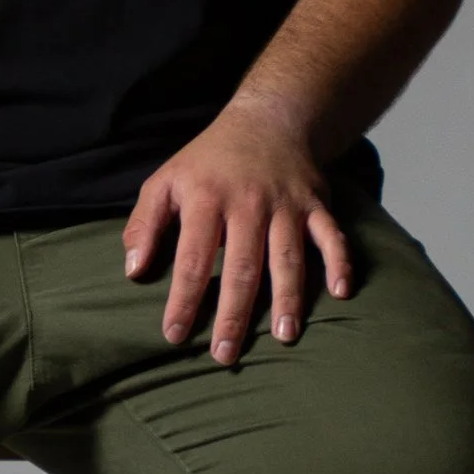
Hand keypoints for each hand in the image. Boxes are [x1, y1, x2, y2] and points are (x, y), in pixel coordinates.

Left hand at [124, 106, 353, 361]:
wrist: (267, 119)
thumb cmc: (209, 161)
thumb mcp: (165, 181)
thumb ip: (144, 224)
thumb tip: (133, 270)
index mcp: (206, 199)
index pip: (192, 258)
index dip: (183, 299)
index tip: (174, 336)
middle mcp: (248, 203)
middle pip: (242, 267)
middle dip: (234, 313)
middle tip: (225, 354)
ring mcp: (286, 205)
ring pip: (287, 257)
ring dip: (288, 298)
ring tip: (284, 337)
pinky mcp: (316, 205)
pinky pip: (331, 236)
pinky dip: (339, 262)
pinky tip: (340, 292)